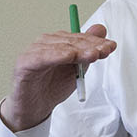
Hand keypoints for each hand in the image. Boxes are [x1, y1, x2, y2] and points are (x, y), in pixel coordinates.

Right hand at [0, 23, 115, 131]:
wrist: (35, 107)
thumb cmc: (52, 86)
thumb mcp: (77, 69)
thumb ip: (88, 50)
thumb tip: (101, 29)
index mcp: (58, 42)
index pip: (79, 38)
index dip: (96, 42)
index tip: (111, 47)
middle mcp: (46, 43)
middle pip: (71, 41)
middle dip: (90, 46)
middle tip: (104, 51)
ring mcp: (34, 51)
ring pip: (59, 47)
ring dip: (77, 50)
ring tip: (93, 55)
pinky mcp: (25, 63)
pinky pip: (42, 57)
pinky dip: (56, 55)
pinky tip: (69, 56)